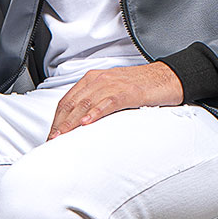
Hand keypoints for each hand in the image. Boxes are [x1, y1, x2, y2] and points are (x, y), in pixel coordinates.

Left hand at [46, 63, 184, 140]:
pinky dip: (95, 113)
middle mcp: (99, 80)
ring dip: (71, 122)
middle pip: (72, 103)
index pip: (67, 100)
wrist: (166, 78)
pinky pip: (107, 102)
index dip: (56, 119)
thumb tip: (80, 124)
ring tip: (62, 136)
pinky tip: (87, 123)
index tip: (51, 135)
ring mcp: (113, 85)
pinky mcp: (128, 92)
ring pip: (85, 103)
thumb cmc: (140, 86)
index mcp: (92, 80)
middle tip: (51, 141)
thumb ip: (95, 103)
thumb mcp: (111, 92)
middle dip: (59, 123)